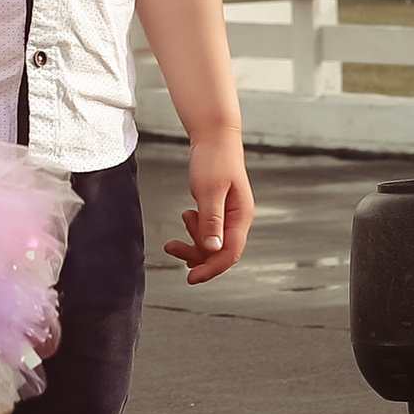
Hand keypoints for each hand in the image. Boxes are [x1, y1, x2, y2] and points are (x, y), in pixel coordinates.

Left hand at [164, 135, 252, 285]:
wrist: (214, 136)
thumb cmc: (215, 159)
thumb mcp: (210, 190)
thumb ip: (211, 221)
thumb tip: (214, 250)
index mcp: (241, 217)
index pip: (230, 254)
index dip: (211, 269)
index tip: (191, 278)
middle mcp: (238, 220)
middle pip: (218, 252)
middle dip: (195, 253)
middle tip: (171, 247)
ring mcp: (229, 215)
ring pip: (211, 242)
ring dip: (193, 239)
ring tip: (183, 217)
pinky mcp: (219, 210)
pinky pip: (207, 230)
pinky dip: (195, 229)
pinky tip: (188, 214)